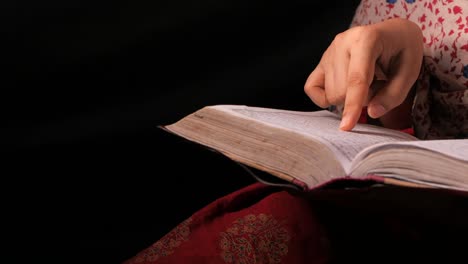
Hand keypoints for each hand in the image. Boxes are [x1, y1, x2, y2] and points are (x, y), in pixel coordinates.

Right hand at [304, 18, 423, 130]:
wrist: (393, 33)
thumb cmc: (403, 50)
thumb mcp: (411, 71)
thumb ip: (393, 95)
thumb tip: (371, 113)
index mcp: (366, 39)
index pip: (356, 80)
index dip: (352, 105)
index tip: (346, 127)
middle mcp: (342, 42)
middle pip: (340, 92)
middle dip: (361, 99)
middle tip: (378, 84)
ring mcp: (329, 51)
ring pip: (330, 94)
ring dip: (349, 96)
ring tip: (366, 80)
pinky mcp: (321, 60)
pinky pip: (312, 88)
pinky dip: (326, 97)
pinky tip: (343, 89)